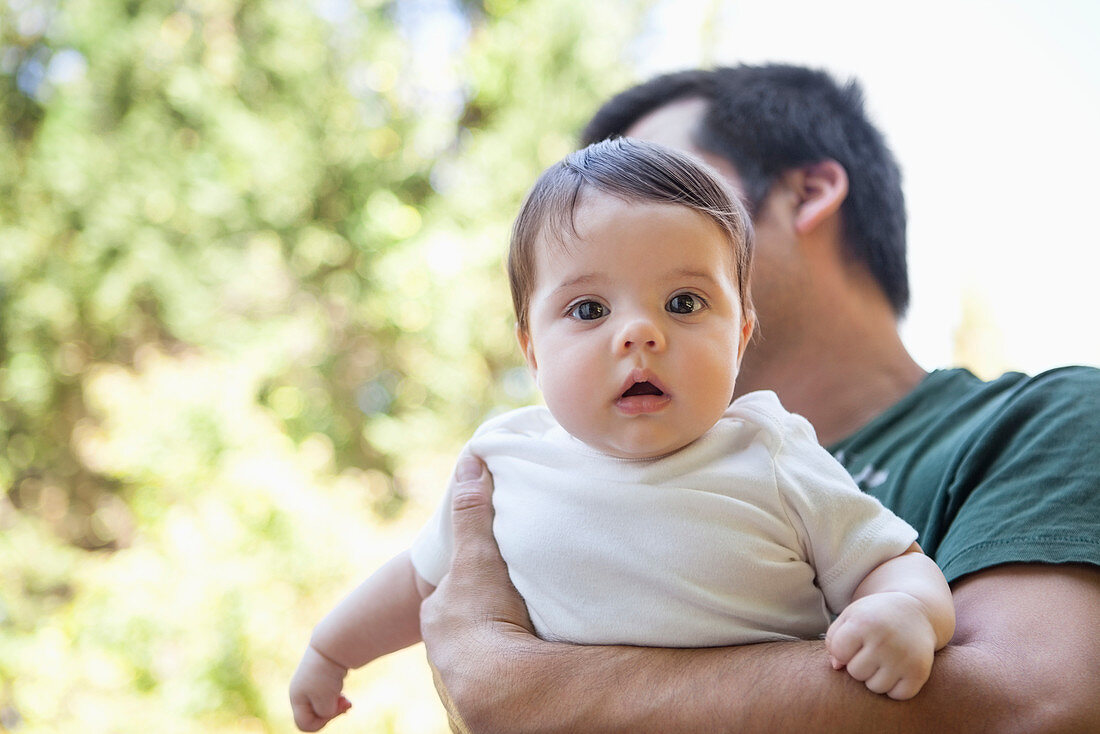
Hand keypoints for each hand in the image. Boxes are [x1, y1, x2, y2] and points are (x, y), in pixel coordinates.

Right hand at [288, 645, 352, 730]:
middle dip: (331, 713)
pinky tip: (343, 690)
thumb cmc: (327, 674)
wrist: (333, 644)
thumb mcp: (325, 702)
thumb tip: (330, 708)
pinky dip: (336, 694)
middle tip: (347, 703)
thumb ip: (325, 713)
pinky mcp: (321, 675)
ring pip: (322, 704)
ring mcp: (310, 682)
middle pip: (314, 714)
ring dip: (335, 704)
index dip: (321, 723)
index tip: (335, 708)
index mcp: (296, 698)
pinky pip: (328, 694)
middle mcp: (300, 690)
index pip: (304, 724)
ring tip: (346, 699)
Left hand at [419, 453, 534, 726]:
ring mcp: (462, 686)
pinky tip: (535, 671)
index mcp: (440, 621)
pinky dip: (514, 678)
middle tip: (517, 613)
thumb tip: (470, 460)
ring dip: (502, 651)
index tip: (495, 584)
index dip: (473, 589)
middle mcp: (444, 656)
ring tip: (532, 641)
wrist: (500, 686)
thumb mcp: (479, 556)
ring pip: (482, 660)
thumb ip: (473, 511)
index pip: (454, 599)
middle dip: (486, 622)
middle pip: (465, 630)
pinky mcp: (485, 709)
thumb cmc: (485, 616)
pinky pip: (500, 687)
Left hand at [825, 591, 937, 700]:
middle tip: (872, 650)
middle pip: (856, 673)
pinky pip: (898, 695)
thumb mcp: (851, 616)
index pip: (839, 653)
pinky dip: (896, 688)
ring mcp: (903, 658)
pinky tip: (898, 670)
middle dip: (860, 664)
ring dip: (876, 678)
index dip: (843, 650)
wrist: (917, 611)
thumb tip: (836, 667)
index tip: (854, 641)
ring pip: (875, 687)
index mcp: (864, 623)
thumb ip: (834, 639)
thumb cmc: (875, 616)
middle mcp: (884, 640)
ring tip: (884, 659)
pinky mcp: (919, 672)